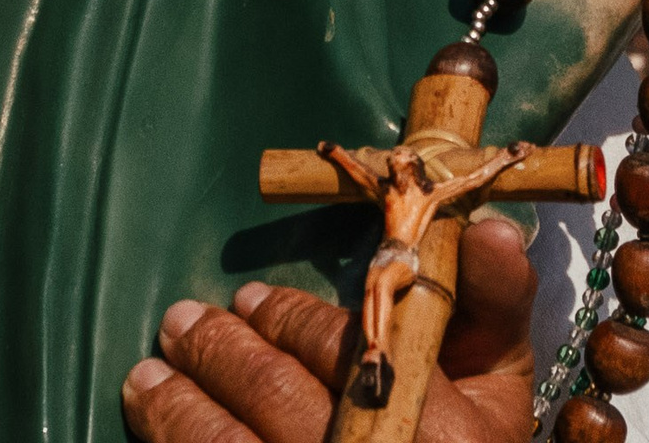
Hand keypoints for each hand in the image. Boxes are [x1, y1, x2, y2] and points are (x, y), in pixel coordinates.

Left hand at [122, 216, 535, 442]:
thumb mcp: (499, 383)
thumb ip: (495, 302)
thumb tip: (489, 227)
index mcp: (441, 433)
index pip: (345, 352)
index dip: (288, 318)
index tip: (249, 297)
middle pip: (276, 401)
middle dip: (219, 352)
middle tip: (181, 321)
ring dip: (178, 406)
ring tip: (149, 374)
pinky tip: (153, 421)